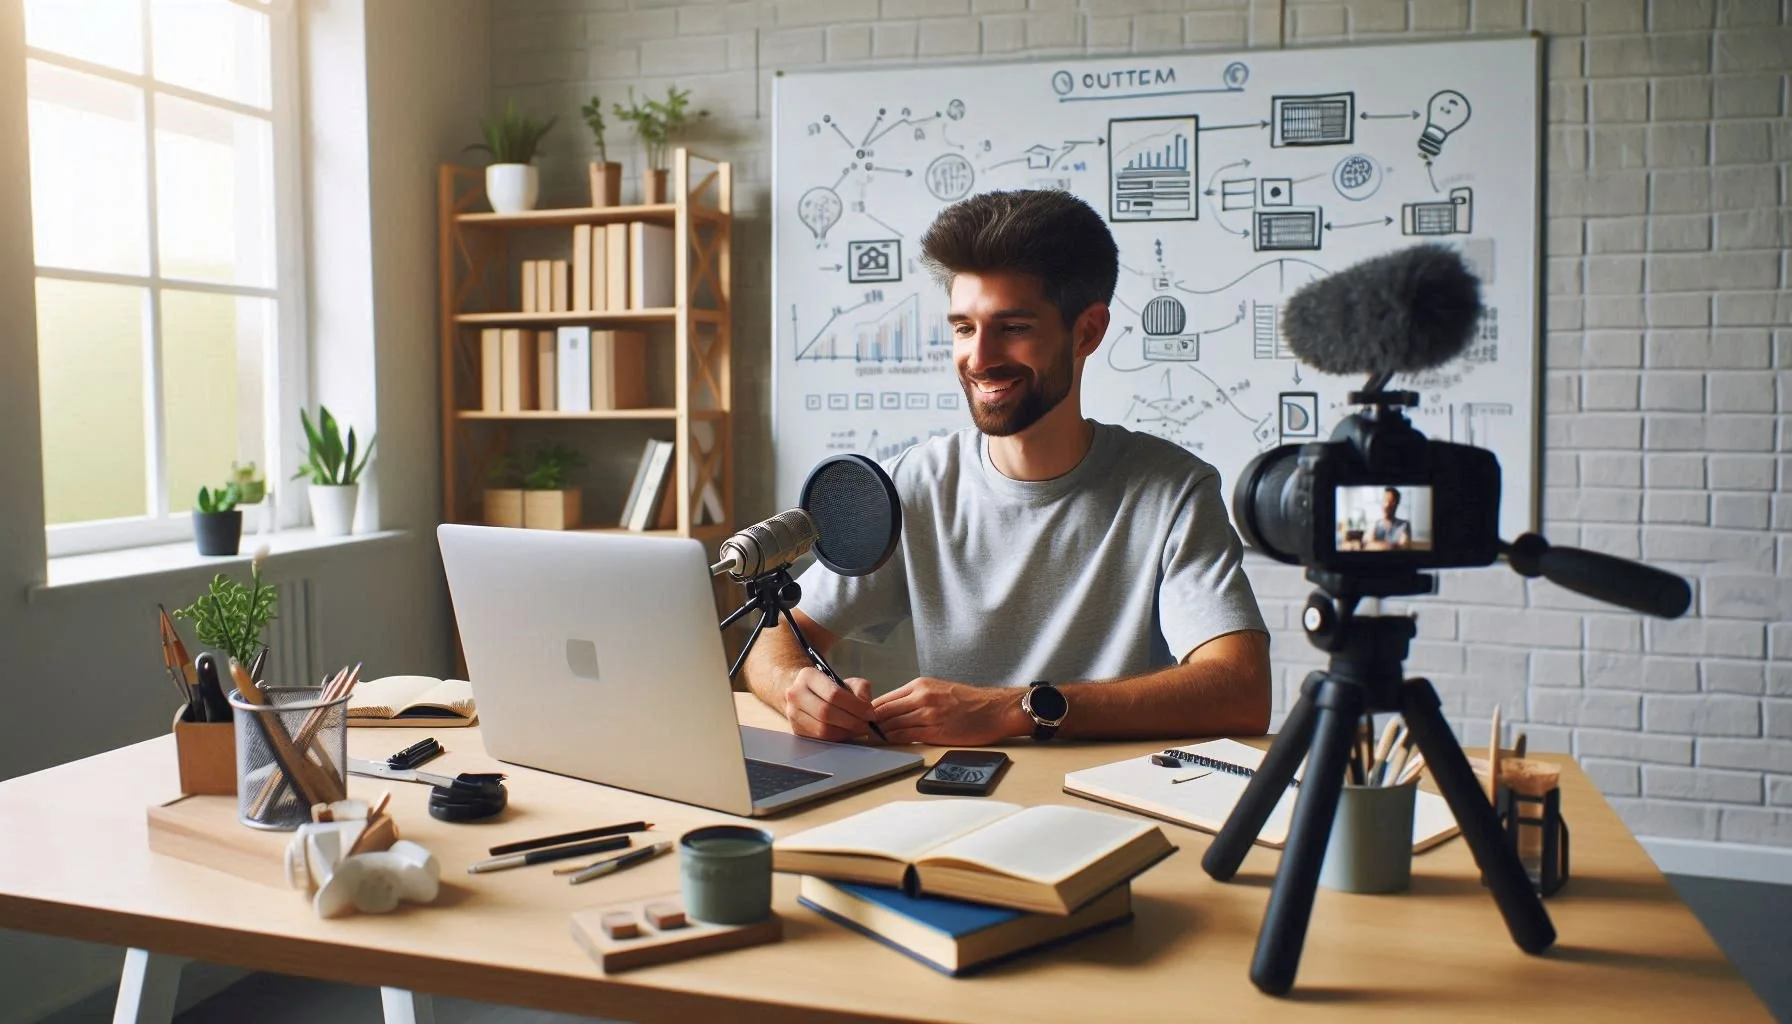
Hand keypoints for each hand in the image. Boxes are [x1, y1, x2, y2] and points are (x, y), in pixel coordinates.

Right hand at [783, 667, 875, 741]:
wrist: (807, 695)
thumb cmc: (830, 688)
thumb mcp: (847, 682)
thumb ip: (860, 688)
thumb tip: (865, 703)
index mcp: (808, 676)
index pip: (833, 694)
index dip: (855, 706)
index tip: (870, 713)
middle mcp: (795, 694)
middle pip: (826, 712)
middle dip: (851, 721)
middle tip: (867, 725)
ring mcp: (792, 714)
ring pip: (822, 728)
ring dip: (845, 732)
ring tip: (859, 729)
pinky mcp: (796, 730)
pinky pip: (820, 738)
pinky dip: (837, 738)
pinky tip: (847, 733)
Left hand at [871, 677, 1025, 745]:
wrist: (994, 709)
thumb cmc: (968, 701)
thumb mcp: (938, 689)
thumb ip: (915, 697)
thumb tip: (892, 711)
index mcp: (920, 685)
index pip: (884, 699)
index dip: (870, 712)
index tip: (863, 721)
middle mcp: (921, 697)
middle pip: (884, 712)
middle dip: (871, 724)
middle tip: (861, 733)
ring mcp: (928, 714)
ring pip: (892, 725)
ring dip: (880, 734)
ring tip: (871, 741)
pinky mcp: (935, 731)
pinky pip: (906, 737)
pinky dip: (894, 741)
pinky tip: (889, 744)